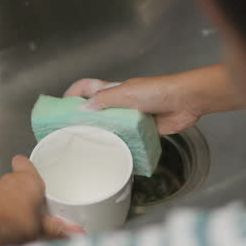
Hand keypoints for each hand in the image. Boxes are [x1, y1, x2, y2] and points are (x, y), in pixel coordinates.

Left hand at [0, 155, 82, 239]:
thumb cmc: (20, 228)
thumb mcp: (42, 229)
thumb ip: (54, 228)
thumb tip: (70, 234)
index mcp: (28, 181)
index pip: (24, 162)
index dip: (24, 168)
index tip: (27, 177)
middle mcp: (8, 180)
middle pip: (12, 181)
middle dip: (16, 193)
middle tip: (23, 211)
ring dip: (1, 202)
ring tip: (7, 220)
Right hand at [64, 65, 239, 134]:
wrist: (186, 102)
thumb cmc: (158, 91)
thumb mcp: (127, 94)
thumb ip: (104, 101)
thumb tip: (81, 110)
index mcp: (114, 90)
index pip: (86, 88)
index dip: (72, 95)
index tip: (59, 108)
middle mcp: (120, 103)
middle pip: (96, 111)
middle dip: (82, 121)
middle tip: (68, 137)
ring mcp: (131, 118)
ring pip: (110, 127)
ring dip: (101, 137)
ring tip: (86, 151)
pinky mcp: (143, 131)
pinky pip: (127, 140)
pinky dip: (119, 147)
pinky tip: (111, 157)